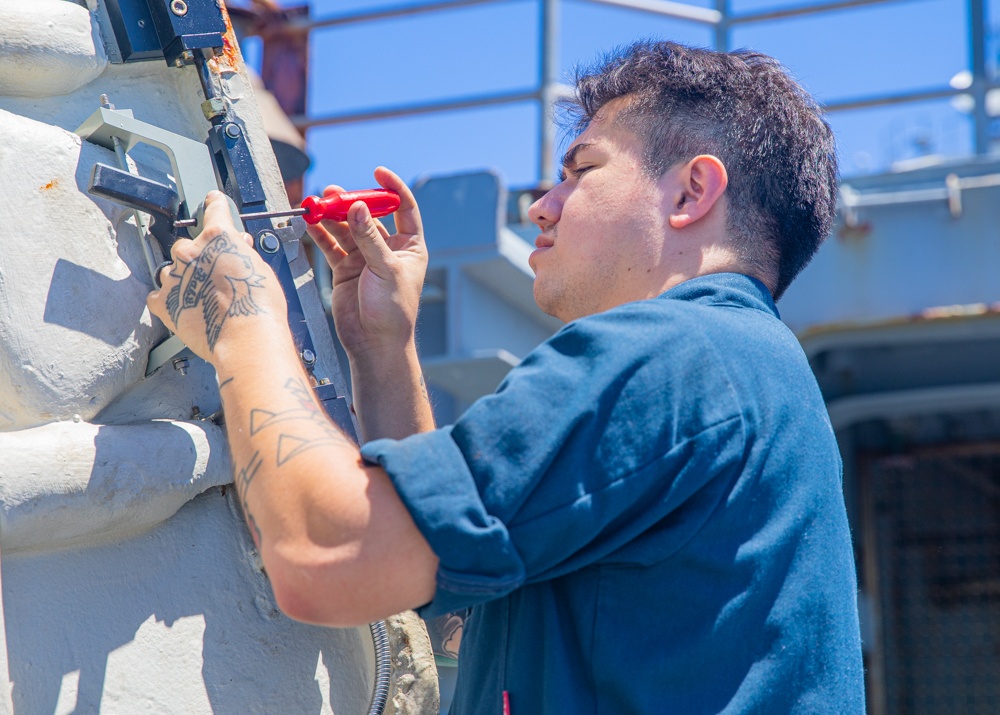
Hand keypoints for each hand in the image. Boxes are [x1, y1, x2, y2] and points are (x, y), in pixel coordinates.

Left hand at [147, 191, 287, 362]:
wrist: (247, 338)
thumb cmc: (259, 306)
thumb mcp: (261, 269)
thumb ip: (244, 253)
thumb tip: (239, 247)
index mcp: (218, 237)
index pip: (214, 210)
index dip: (215, 204)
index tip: (212, 201)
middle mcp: (191, 251)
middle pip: (187, 246)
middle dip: (200, 257)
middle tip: (216, 274)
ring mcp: (175, 276)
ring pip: (173, 270)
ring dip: (185, 279)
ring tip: (204, 298)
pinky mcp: (164, 302)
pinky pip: (159, 295)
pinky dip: (169, 299)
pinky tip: (185, 307)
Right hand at [305, 167, 426, 359]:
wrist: (373, 343)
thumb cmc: (392, 311)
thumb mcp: (385, 269)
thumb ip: (369, 238)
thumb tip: (356, 206)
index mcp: (410, 246)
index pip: (404, 208)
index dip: (392, 188)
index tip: (378, 171)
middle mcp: (388, 249)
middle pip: (369, 215)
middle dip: (352, 201)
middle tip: (334, 193)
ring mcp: (365, 258)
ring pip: (347, 228)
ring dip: (332, 216)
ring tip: (317, 204)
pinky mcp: (345, 269)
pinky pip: (331, 245)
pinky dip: (320, 233)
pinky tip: (310, 221)